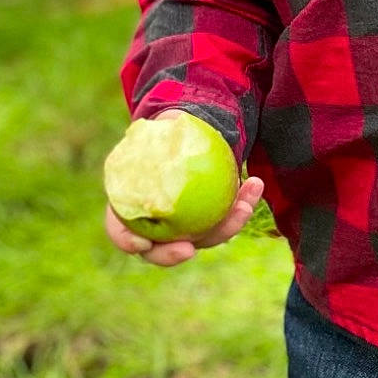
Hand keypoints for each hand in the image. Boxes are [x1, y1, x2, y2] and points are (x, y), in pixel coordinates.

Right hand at [104, 110, 265, 267]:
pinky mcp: (211, 223)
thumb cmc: (165, 134)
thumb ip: (161, 130)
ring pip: (203, 239)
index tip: (142, 243)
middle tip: (188, 250)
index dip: (127, 242)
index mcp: (131, 208)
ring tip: (243, 207)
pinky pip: (227, 219)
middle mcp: (156, 228)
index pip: (121, 234)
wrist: (187, 140)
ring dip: (226, 226)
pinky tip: (256, 184)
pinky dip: (242, 204)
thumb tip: (168, 122)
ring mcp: (185, 230)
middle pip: (161, 251)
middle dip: (172, 255)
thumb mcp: (158, 129)